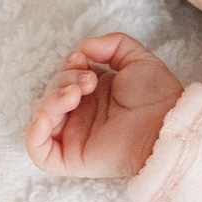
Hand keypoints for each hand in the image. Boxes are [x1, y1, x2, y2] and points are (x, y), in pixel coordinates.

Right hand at [25, 33, 183, 177]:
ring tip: (76, 94)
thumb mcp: (137, 59)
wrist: (167, 123)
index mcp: (93, 93)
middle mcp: (81, 114)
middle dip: (63, 80)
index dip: (66, 65)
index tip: (81, 58)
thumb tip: (82, 45)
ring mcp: (74, 136)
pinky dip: (34, 131)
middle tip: (89, 81)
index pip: (63, 76)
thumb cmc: (158, 96)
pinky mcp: (71, 157)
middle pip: (51, 93)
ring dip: (51, 99)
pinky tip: (49, 115)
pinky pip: (38, 149)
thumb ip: (113, 44)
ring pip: (42, 116)